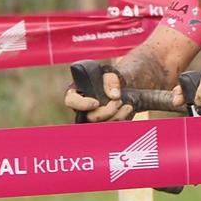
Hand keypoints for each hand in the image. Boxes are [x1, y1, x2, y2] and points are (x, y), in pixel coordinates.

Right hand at [64, 67, 180, 120]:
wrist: (130, 86)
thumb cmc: (115, 78)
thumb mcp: (112, 73)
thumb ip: (111, 80)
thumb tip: (114, 95)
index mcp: (78, 92)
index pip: (71, 101)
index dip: (81, 104)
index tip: (96, 102)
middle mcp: (84, 108)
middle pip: (89, 118)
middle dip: (106, 111)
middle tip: (118, 100)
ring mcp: (96, 118)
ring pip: (101, 126)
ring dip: (116, 117)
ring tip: (127, 104)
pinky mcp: (107, 124)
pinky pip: (112, 128)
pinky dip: (122, 121)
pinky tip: (128, 108)